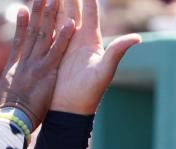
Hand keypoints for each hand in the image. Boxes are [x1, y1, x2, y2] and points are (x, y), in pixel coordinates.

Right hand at [0, 0, 76, 128]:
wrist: (8, 122)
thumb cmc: (1, 119)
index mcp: (13, 69)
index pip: (19, 42)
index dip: (21, 26)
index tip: (22, 10)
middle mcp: (24, 62)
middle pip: (32, 32)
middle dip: (38, 12)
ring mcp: (35, 65)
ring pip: (44, 35)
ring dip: (51, 16)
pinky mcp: (47, 73)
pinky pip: (57, 51)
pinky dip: (64, 37)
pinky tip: (71, 23)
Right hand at [48, 0, 141, 114]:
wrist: (70, 109)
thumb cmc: (89, 93)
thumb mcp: (104, 71)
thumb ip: (117, 51)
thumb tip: (137, 38)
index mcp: (91, 41)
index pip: (91, 12)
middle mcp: (78, 40)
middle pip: (74, 9)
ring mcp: (63, 45)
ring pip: (58, 16)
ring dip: (54, 2)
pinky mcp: (51, 52)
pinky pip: (46, 30)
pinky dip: (42, 17)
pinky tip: (38, 6)